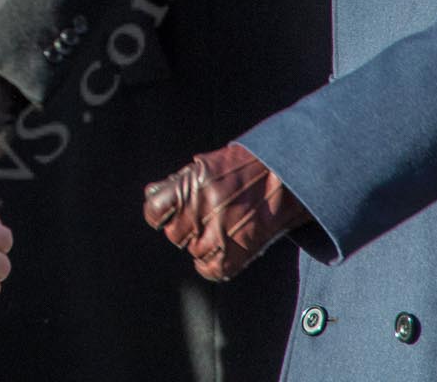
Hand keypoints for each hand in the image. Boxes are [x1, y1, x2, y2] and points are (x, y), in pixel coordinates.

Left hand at [143, 142, 308, 281]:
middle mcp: (202, 208)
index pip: (154, 210)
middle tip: (204, 219)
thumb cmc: (244, 169)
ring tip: (220, 230)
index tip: (166, 215)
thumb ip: (178, 182)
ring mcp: (219, 232)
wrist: (285, 178)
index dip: (159, 214)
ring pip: (192, 251)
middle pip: (173, 234)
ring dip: (202, 244)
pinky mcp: (237, 252)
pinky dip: (211, 266)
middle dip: (185, 228)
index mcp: (191, 184)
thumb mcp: (205, 165)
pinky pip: (210, 270)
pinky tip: (218, 252)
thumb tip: (151, 194)